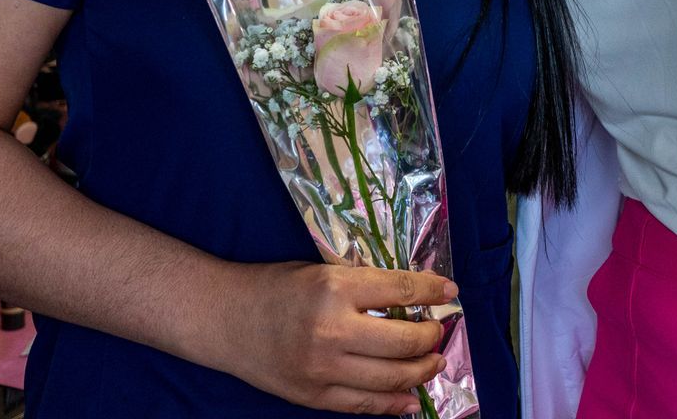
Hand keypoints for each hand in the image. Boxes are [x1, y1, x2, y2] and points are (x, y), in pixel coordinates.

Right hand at [206, 261, 455, 414]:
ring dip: (421, 370)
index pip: (400, 290)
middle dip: (431, 336)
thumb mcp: (321, 271)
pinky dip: (394, 404)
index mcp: (334, 288)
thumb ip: (363, 286)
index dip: (432, 291)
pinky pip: (364, 405)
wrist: (226, 319)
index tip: (450, 292)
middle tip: (439, 331)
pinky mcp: (313, 396)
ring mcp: (323, 369)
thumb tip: (414, 299)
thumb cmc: (275, 287)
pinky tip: (411, 398)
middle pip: (404, 340)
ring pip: (391, 377)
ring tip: (433, 362)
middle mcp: (332, 330)